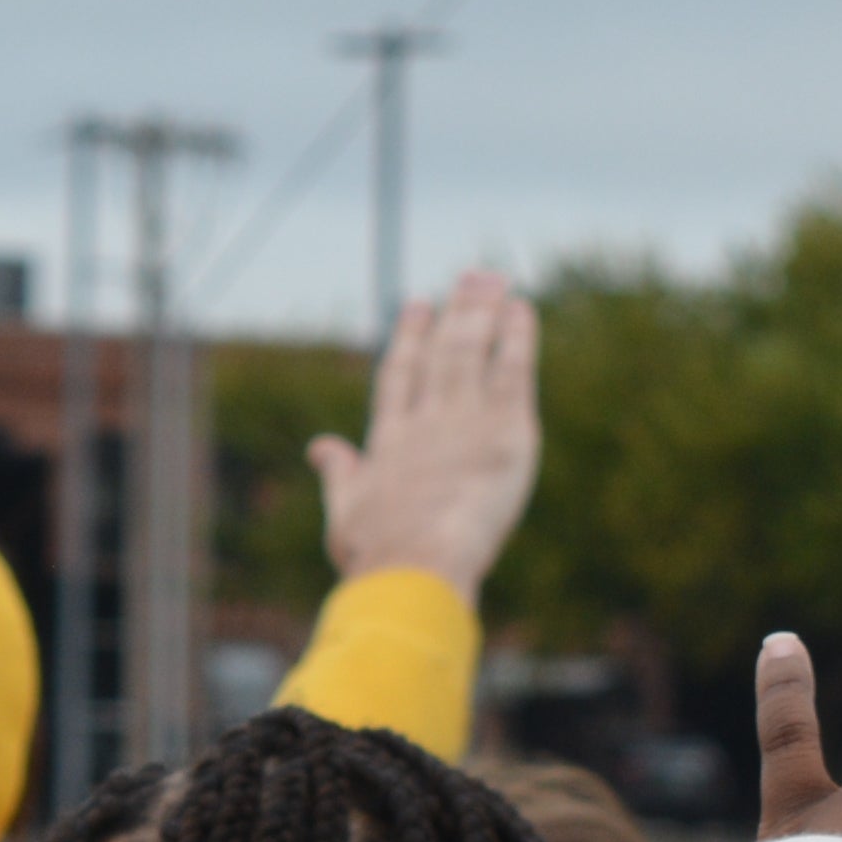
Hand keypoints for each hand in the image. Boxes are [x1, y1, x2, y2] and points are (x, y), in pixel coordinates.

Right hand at [305, 268, 539, 598]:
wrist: (415, 565)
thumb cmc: (378, 556)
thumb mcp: (346, 513)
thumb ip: (339, 474)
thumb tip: (319, 447)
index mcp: (388, 441)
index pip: (400, 375)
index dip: (410, 337)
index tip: (418, 305)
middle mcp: (425, 420)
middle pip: (441, 352)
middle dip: (456, 311)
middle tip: (471, 276)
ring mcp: (464, 420)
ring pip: (473, 351)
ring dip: (484, 311)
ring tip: (496, 278)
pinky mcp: (503, 431)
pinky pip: (512, 371)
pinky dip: (517, 338)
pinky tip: (522, 311)